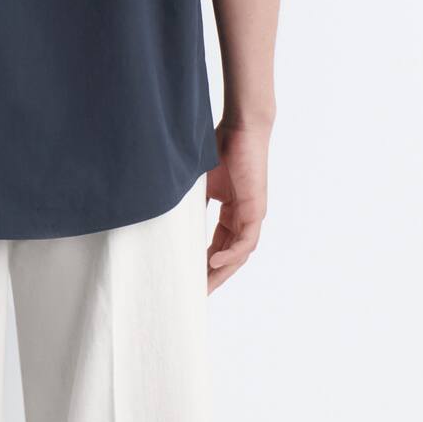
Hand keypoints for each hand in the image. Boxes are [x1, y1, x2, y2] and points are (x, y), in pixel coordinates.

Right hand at [206, 121, 268, 292]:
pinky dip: (232, 253)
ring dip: (223, 271)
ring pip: (240, 254)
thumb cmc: (219, 148)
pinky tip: (215, 261)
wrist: (240, 127)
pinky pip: (246, 240)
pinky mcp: (256, 208)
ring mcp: (252, 214)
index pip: (219, 247)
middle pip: (231, 257)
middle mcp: (245, 217)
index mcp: (232, 213)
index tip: (190, 281)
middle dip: (214, 277)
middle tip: (197, 295)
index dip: (206, 266)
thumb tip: (166, 220)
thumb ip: (190, 204)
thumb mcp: (198, 184)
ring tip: (205, 286)